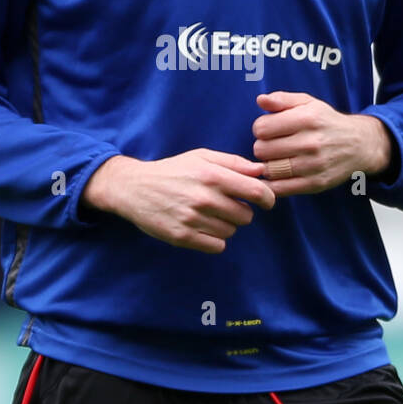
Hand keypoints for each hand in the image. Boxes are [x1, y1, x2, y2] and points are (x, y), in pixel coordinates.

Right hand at [81, 149, 274, 253]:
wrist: (135, 188)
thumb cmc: (172, 170)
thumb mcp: (201, 157)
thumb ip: (233, 163)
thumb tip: (261, 171)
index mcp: (211, 175)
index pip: (257, 192)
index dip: (268, 198)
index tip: (266, 201)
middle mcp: (204, 198)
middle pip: (246, 216)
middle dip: (241, 211)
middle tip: (226, 205)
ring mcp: (193, 219)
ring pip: (231, 232)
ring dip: (226, 225)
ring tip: (210, 214)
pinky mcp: (183, 237)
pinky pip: (217, 246)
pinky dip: (215, 240)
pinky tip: (203, 228)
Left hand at [251, 91, 392, 195]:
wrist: (359, 145)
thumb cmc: (327, 122)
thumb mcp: (308, 103)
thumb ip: (282, 99)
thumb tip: (260, 100)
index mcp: (307, 119)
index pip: (261, 128)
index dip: (261, 128)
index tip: (269, 130)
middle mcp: (311, 142)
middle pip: (261, 150)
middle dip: (263, 147)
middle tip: (273, 146)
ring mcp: (313, 165)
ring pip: (269, 170)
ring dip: (268, 165)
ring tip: (278, 159)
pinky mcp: (315, 184)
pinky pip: (280, 188)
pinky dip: (273, 183)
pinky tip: (279, 174)